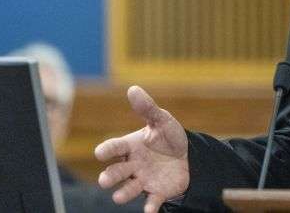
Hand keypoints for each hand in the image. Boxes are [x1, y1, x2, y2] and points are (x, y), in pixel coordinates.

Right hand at [95, 86, 189, 212]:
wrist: (189, 156)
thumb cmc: (169, 137)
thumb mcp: (162, 120)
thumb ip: (147, 108)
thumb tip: (133, 89)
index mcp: (131, 146)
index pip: (115, 147)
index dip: (107, 150)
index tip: (100, 153)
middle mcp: (133, 165)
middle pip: (116, 172)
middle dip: (109, 177)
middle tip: (105, 180)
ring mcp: (143, 180)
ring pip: (128, 189)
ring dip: (122, 194)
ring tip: (118, 197)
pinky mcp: (157, 192)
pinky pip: (151, 201)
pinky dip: (149, 206)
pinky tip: (148, 211)